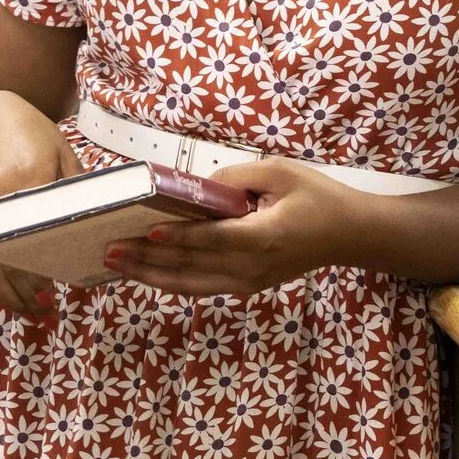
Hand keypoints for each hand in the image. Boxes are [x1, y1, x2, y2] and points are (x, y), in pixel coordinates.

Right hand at [0, 90, 82, 319]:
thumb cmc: (31, 133)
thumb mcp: (62, 151)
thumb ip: (76, 189)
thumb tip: (96, 230)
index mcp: (27, 174)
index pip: (40, 231)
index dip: (49, 262)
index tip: (62, 285)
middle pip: (10, 255)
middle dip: (28, 289)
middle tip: (48, 310)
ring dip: (5, 294)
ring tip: (29, 312)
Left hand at [103, 158, 372, 296]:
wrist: (348, 234)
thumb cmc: (317, 196)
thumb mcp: (281, 171)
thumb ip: (237, 178)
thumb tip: (197, 189)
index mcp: (263, 237)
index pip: (210, 239)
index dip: (176, 237)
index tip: (144, 232)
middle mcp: (251, 267)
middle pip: (191, 266)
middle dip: (147, 259)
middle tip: (109, 250)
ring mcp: (248, 282)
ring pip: (190, 284)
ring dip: (150, 276)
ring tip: (116, 266)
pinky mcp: (246, 286)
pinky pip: (201, 287)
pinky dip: (171, 282)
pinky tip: (147, 274)